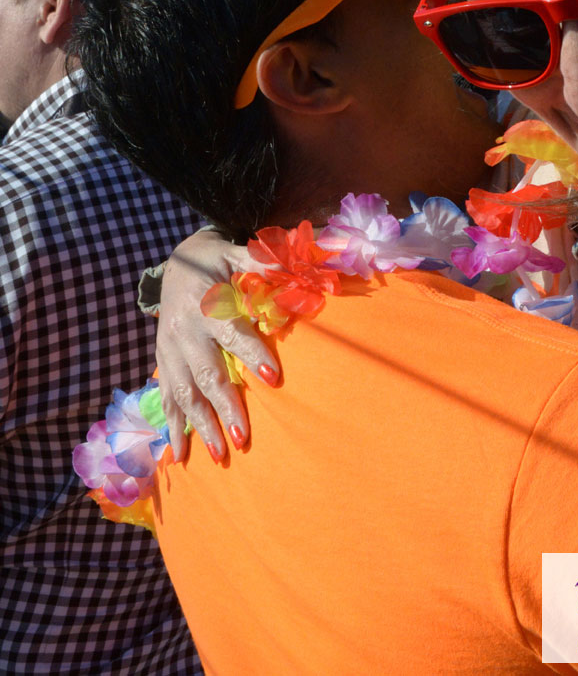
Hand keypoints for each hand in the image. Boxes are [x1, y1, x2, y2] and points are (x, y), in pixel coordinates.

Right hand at [156, 229, 279, 461]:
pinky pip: (166, 396)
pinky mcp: (162, 361)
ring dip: (201, 425)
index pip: (232, 332)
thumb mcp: (234, 251)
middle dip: (225, 406)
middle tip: (243, 437)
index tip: (273, 376)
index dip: (252, 353)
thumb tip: (287, 262)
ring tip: (220, 454)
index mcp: (204, 304)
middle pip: (207, 373)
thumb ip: (259, 259)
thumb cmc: (214, 259)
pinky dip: (173, 425)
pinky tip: (181, 454)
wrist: (176, 262)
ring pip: (184, 392)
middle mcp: (184, 331)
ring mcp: (169, 349)